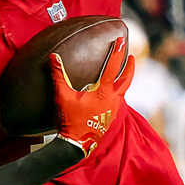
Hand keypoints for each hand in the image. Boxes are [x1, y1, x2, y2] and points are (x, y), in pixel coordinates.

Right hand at [50, 37, 133, 156]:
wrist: (76, 145)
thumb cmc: (70, 120)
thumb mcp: (63, 96)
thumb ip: (58, 75)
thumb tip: (53, 56)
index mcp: (104, 92)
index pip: (113, 66)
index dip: (116, 51)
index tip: (120, 40)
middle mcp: (113, 99)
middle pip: (127, 79)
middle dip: (130, 67)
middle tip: (131, 57)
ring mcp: (114, 109)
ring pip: (123, 91)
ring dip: (124, 80)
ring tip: (122, 73)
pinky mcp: (111, 117)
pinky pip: (118, 101)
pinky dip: (118, 93)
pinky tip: (112, 94)